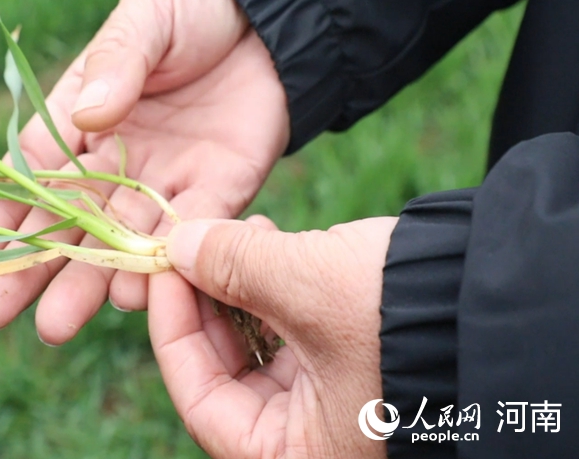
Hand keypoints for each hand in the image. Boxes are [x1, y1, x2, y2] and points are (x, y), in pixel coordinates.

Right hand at [0, 0, 290, 343]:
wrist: (267, 14)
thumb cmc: (189, 7)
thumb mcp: (144, 19)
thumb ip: (116, 64)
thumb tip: (89, 117)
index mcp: (83, 119)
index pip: (32, 173)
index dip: (1, 213)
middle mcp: (117, 161)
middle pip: (70, 220)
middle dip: (33, 267)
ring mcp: (166, 179)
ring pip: (123, 239)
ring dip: (90, 281)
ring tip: (56, 323)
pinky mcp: (220, 188)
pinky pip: (189, 231)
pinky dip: (163, 262)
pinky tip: (132, 296)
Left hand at [150, 214, 397, 457]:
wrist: (507, 297)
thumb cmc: (414, 316)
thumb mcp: (310, 287)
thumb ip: (233, 266)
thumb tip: (178, 244)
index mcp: (296, 457)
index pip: (200, 400)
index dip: (172, 328)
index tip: (162, 270)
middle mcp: (312, 439)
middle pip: (224, 371)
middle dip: (205, 300)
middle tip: (192, 244)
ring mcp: (333, 402)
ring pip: (255, 346)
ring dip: (236, 286)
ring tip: (235, 232)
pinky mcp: (351, 365)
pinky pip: (290, 331)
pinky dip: (270, 288)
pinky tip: (264, 241)